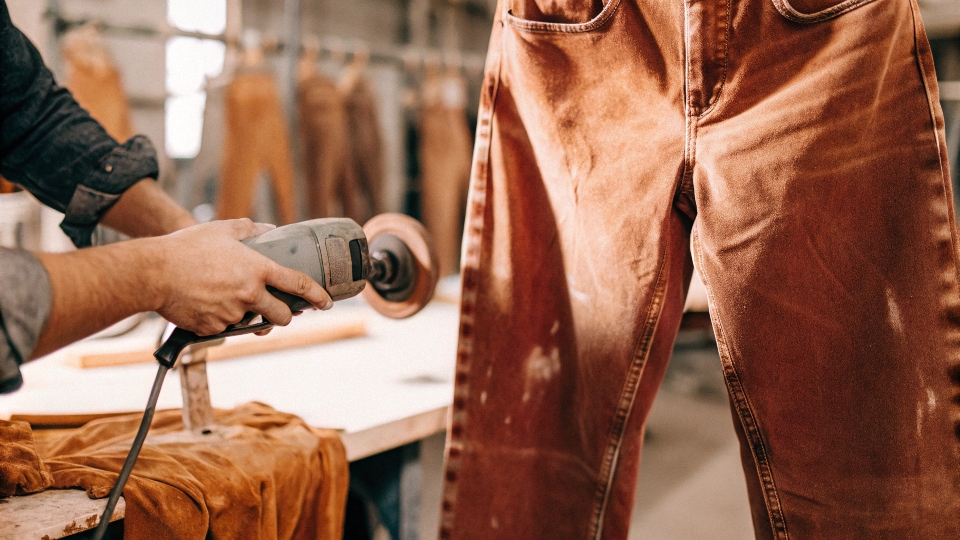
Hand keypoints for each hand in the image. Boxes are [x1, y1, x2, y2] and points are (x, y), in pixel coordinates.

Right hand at [151, 219, 331, 334]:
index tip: (326, 303)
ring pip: (251, 323)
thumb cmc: (186, 247)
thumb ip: (250, 229)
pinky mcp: (213, 329)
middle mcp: (249, 295)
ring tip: (234, 301)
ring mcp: (231, 314)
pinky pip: (225, 328)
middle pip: (281, 316)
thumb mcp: (222, 229)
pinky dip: (222, 319)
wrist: (153, 273)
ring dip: (250, 316)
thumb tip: (269, 230)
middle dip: (285, 316)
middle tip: (280, 311)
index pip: (298, 285)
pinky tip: (208, 304)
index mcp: (257, 270)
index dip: (317, 296)